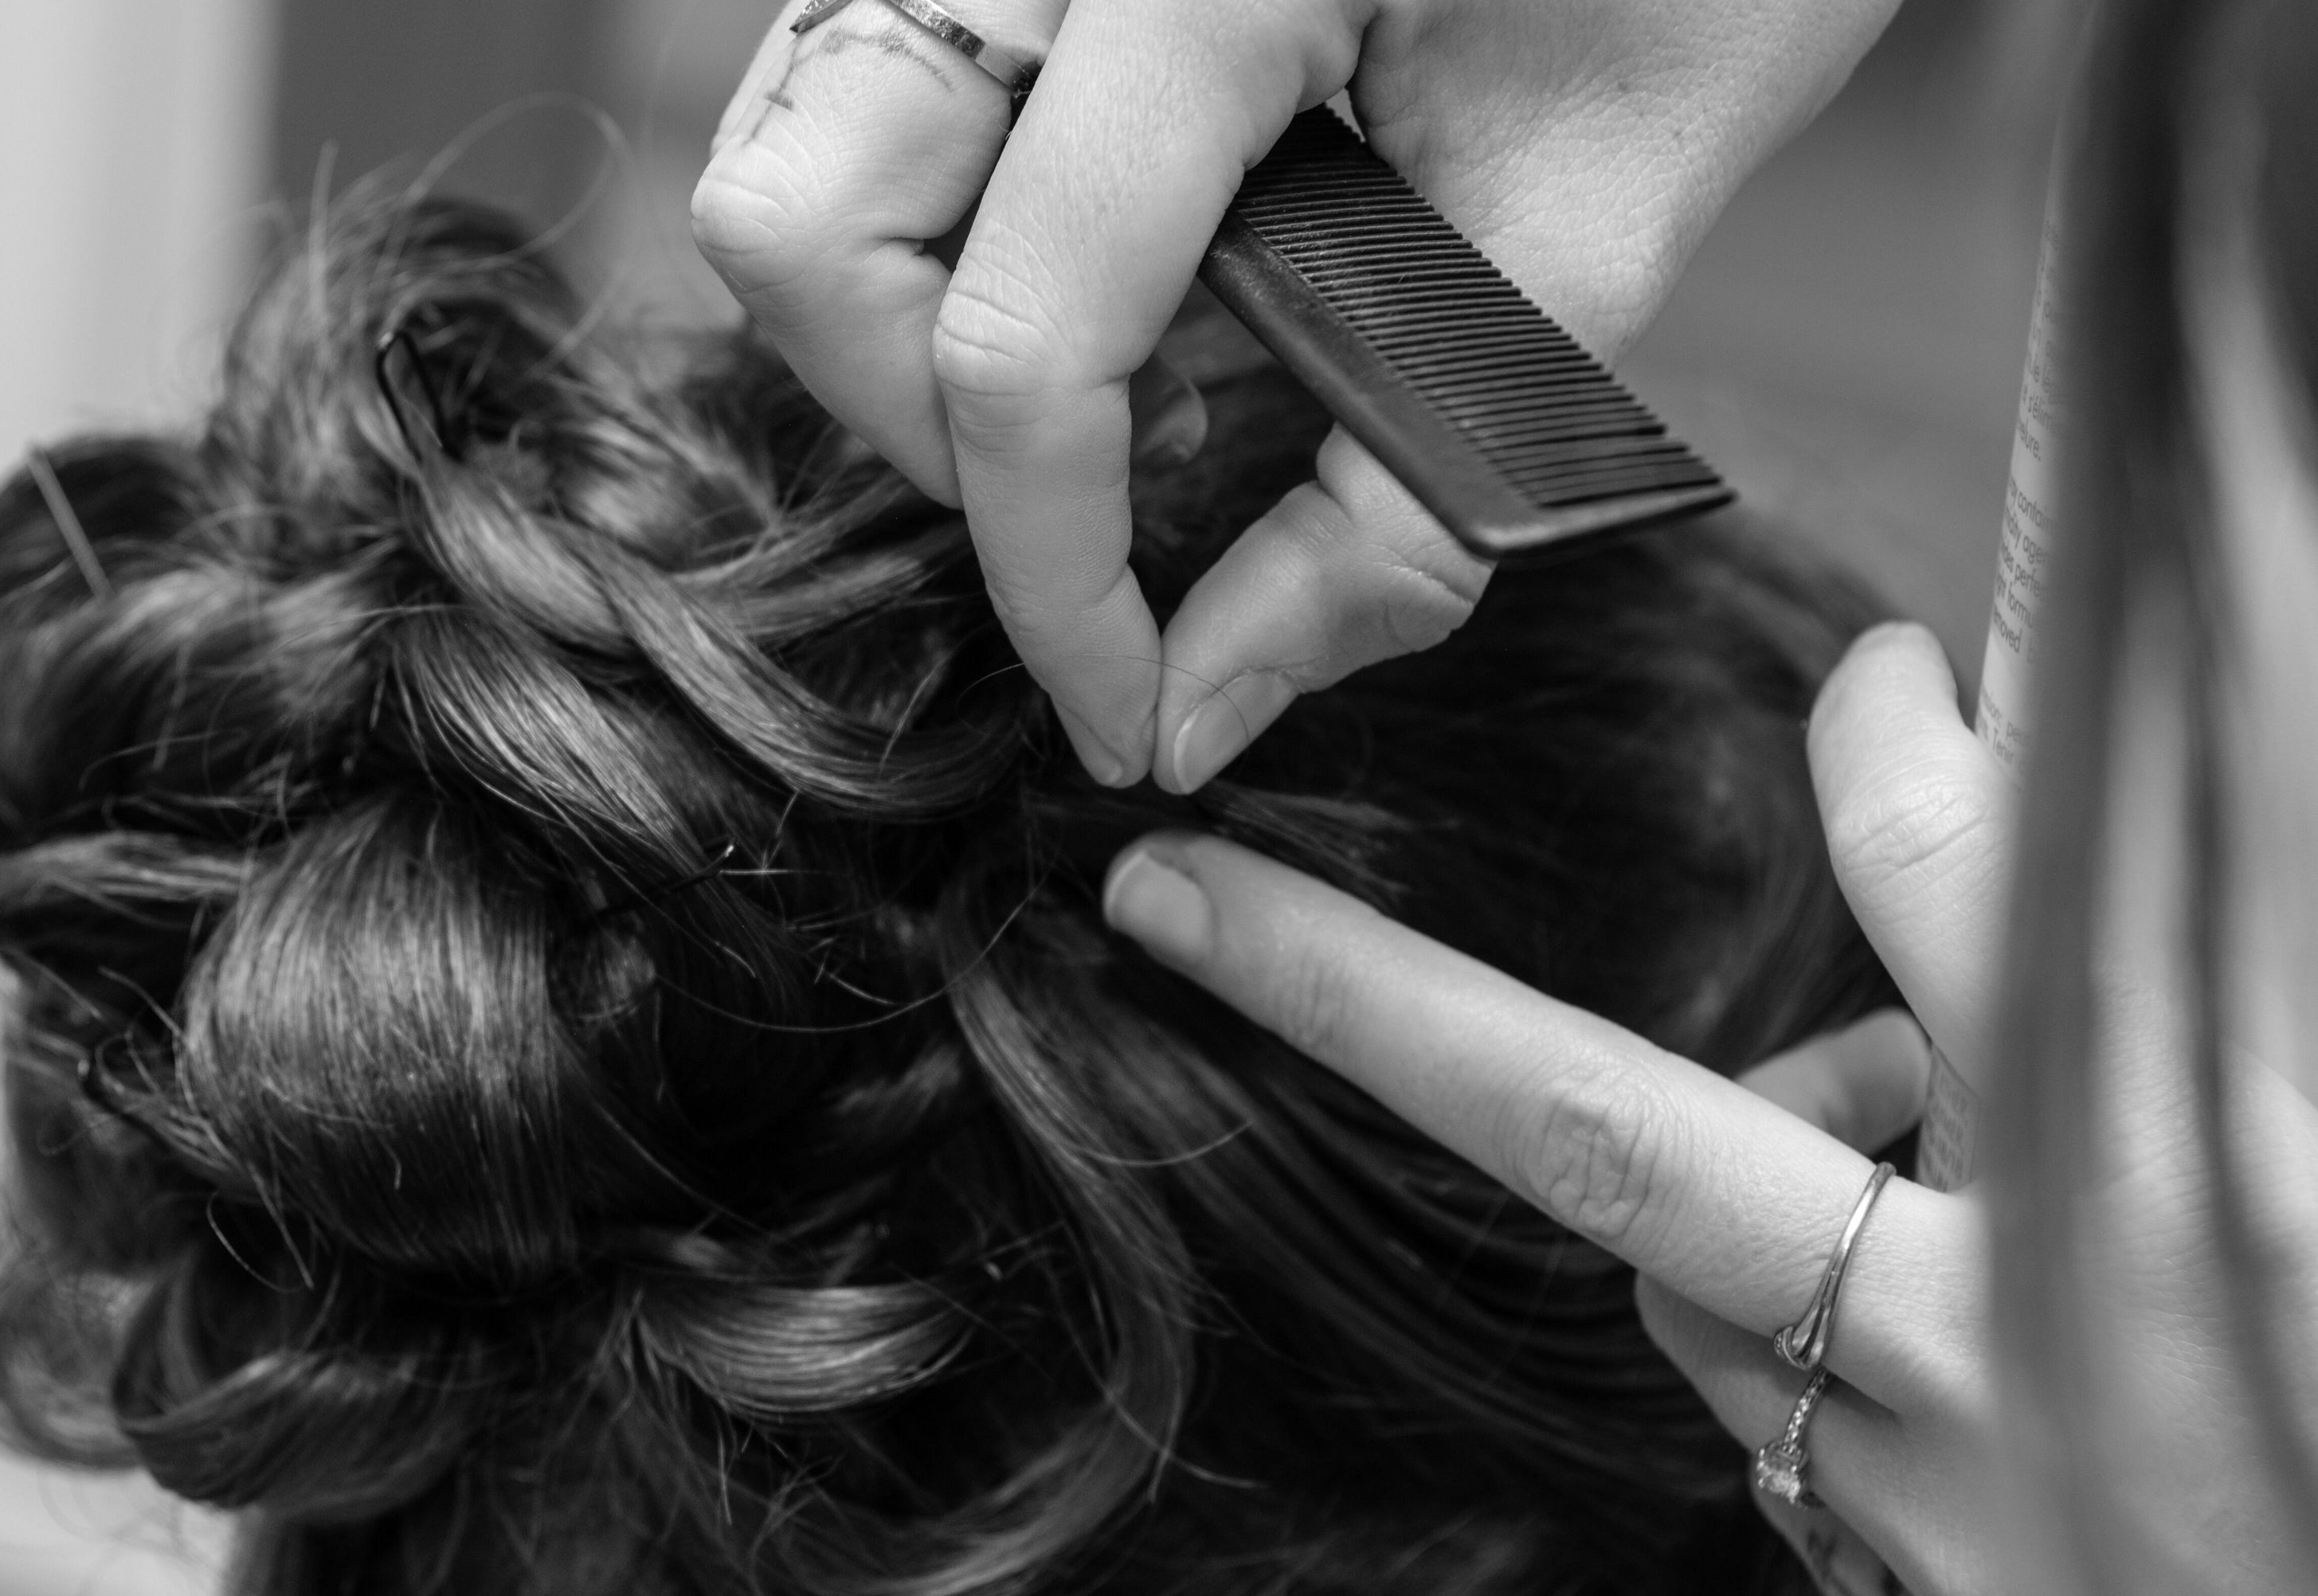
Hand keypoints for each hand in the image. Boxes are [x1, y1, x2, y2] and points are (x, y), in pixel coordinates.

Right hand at [693, 0, 1903, 789]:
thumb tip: (1201, 705)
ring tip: (1121, 365)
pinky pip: (859, 87)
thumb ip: (1395, 497)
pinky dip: (939, 222)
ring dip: (905, 319)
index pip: (1019, 334)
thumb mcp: (1602, 229)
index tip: (1123, 710)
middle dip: (931, 424)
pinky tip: (1117, 260)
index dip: (1054, 575)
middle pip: (805, 223)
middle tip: (1123, 488)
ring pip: (792, 148)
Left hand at [1096, 622, 2317, 1595]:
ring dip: (1780, 1188)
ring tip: (1978, 1200)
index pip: (1956, 877)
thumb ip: (2125, 1001)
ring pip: (1687, 1280)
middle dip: (1361, 1000)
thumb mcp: (2303, 1145)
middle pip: (1611, 1121)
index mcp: (2174, 1170)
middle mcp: (2011, 1333)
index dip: (1886, 749)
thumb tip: (1956, 808)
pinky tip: (1988, 1381)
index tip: (1868, 674)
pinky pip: (1772, 1434)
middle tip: (1166, 893)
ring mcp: (1931, 1493)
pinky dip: (1831, 1361)